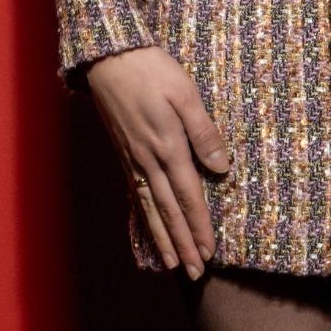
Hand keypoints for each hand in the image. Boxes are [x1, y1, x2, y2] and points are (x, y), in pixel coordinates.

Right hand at [84, 45, 230, 277]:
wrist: (108, 57)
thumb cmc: (151, 69)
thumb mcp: (185, 94)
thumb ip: (204, 132)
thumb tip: (222, 168)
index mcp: (167, 147)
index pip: (189, 197)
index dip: (200, 227)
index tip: (209, 253)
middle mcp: (148, 160)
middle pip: (169, 211)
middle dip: (183, 244)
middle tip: (195, 273)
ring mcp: (132, 159)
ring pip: (151, 208)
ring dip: (164, 237)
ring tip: (172, 264)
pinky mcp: (123, 153)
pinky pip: (135, 194)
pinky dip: (143, 217)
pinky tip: (149, 227)